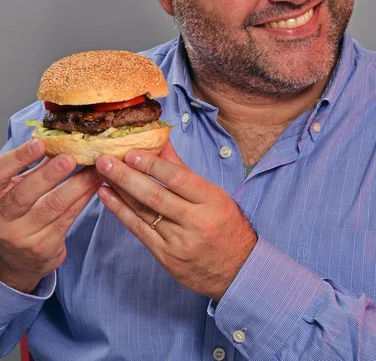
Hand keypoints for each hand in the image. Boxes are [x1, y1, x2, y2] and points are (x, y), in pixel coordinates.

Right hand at [0, 139, 102, 292]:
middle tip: (70, 158)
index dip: (18, 159)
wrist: (18, 261)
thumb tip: (56, 140)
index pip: (0, 175)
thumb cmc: (18, 214)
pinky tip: (95, 185)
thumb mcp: (18, 189)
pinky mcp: (43, 246)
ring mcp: (22, 236)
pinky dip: (83, 199)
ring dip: (76, 185)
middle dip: (48, 175)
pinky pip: (67, 218)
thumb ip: (33, 168)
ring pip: (51, 207)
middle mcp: (2, 220)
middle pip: (23, 195)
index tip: (39, 143)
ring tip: (94, 169)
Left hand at [96, 141, 256, 300]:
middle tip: (105, 160)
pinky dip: (121, 212)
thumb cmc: (226, 225)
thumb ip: (183, 170)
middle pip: (155, 196)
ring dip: (119, 191)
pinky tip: (106, 196)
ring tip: (101, 173)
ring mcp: (179, 242)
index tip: (131, 152)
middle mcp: (195, 221)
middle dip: (126, 176)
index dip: (152, 165)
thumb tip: (162, 142)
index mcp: (211, 201)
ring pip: (144, 212)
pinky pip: (139, 230)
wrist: (238, 270)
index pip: (178, 179)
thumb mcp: (214, 194)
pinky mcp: (166, 257)